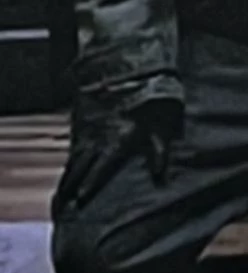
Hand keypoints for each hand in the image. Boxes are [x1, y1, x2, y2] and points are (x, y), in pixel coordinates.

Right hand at [62, 98, 182, 208]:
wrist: (123, 71)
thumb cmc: (145, 99)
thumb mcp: (157, 124)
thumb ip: (159, 149)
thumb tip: (160, 173)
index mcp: (115, 142)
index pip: (99, 170)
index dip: (89, 186)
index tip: (80, 199)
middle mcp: (97, 138)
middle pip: (81, 166)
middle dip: (72, 184)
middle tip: (65, 201)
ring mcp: (87, 127)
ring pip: (75, 154)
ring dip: (69, 172)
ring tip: (63, 189)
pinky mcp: (83, 116)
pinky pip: (74, 140)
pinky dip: (71, 154)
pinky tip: (70, 160)